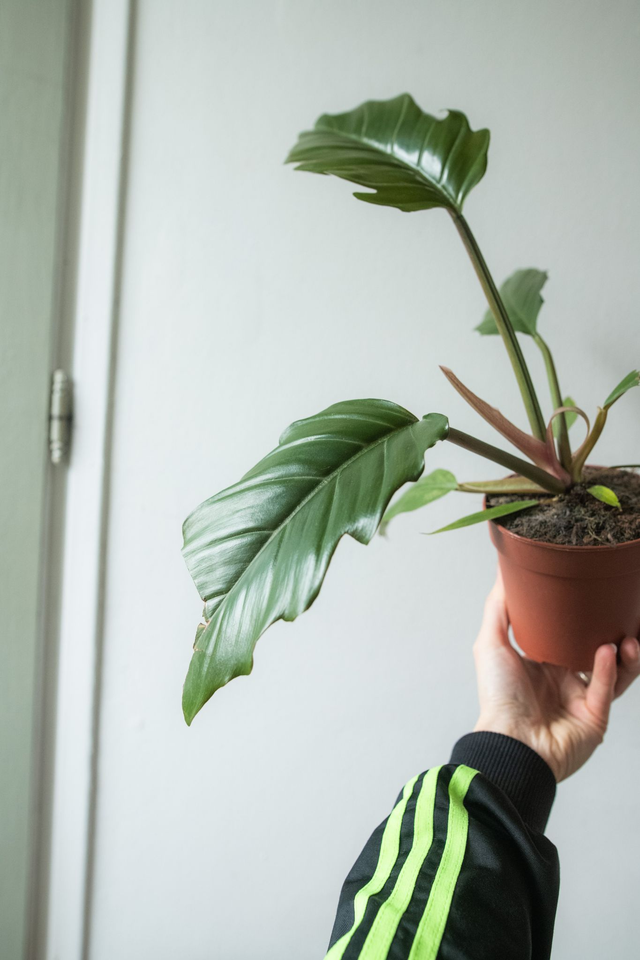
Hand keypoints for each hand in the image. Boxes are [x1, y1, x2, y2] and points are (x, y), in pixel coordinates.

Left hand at [473, 573, 639, 781]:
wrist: (510, 744)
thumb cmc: (497, 698)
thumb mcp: (490, 644)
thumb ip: (498, 609)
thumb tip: (503, 573)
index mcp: (543, 664)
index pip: (571, 636)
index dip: (585, 619)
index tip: (595, 596)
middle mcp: (564, 681)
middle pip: (598, 652)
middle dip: (616, 635)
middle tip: (625, 616)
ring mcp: (581, 700)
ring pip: (614, 672)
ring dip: (624, 654)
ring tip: (628, 636)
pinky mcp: (594, 718)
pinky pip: (606, 690)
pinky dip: (609, 669)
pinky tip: (607, 650)